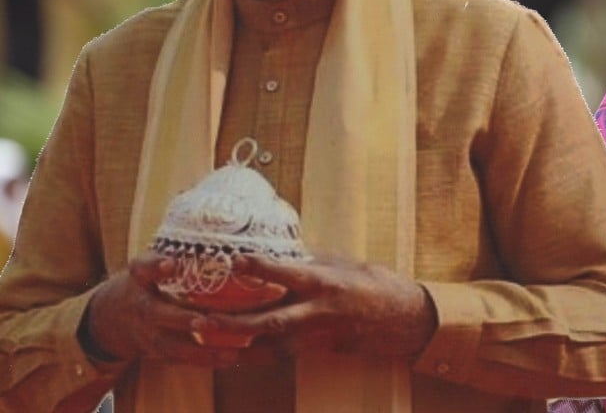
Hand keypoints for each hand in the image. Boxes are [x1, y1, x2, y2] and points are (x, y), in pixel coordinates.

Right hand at [84, 253, 238, 367]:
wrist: (108, 320)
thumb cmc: (142, 284)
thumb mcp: (146, 266)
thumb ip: (171, 256)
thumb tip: (214, 238)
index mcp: (139, 278)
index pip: (142, 268)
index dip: (156, 266)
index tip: (171, 265)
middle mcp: (141, 306)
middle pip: (158, 314)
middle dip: (181, 319)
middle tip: (205, 321)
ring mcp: (147, 332)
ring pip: (171, 344)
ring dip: (200, 349)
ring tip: (229, 351)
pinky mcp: (156, 351)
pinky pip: (180, 358)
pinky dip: (204, 361)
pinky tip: (229, 359)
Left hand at [196, 254, 437, 359]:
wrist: (403, 320)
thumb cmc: (376, 284)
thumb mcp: (345, 263)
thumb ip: (312, 260)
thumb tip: (281, 251)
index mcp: (326, 283)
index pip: (287, 274)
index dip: (259, 268)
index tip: (233, 260)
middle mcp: (318, 312)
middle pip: (268, 320)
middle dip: (233, 322)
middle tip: (201, 318)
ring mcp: (315, 336)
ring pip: (268, 345)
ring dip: (234, 344)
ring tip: (202, 339)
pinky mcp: (315, 351)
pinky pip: (277, 355)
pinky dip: (251, 355)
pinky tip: (227, 354)